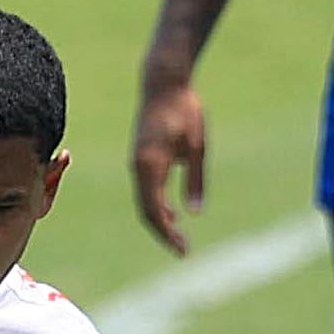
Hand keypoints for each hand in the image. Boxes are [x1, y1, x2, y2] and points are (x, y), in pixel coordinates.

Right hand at [132, 76, 208, 256]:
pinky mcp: (140, 157)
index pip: (154, 210)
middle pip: (146, 211)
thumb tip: (193, 213)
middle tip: (183, 250)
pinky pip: (145, 189)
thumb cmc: (184, 110)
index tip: (183, 250)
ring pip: (143, 201)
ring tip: (180, 238)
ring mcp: (136, 162)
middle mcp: (138, 167)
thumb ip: (195, 180)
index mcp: (151, 165)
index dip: (167, 234)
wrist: (163, 83)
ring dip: (160, 221)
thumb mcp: (197, 146)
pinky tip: (173, 215)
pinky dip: (156, 205)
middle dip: (164, 233)